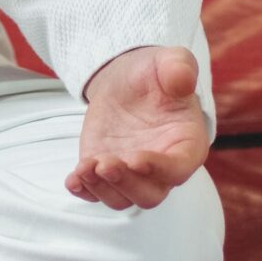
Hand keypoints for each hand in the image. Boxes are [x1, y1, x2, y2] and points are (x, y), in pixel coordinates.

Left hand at [66, 44, 208, 209]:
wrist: (127, 82)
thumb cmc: (156, 74)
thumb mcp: (170, 61)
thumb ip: (180, 68)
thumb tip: (183, 78)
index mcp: (187, 145)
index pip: (178, 168)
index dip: (159, 169)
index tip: (136, 158)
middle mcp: (162, 168)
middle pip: (149, 194)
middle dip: (126, 183)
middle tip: (105, 163)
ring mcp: (133, 174)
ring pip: (122, 199)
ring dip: (102, 188)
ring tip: (85, 167)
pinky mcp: (106, 173)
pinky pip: (96, 193)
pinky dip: (85, 190)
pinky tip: (73, 179)